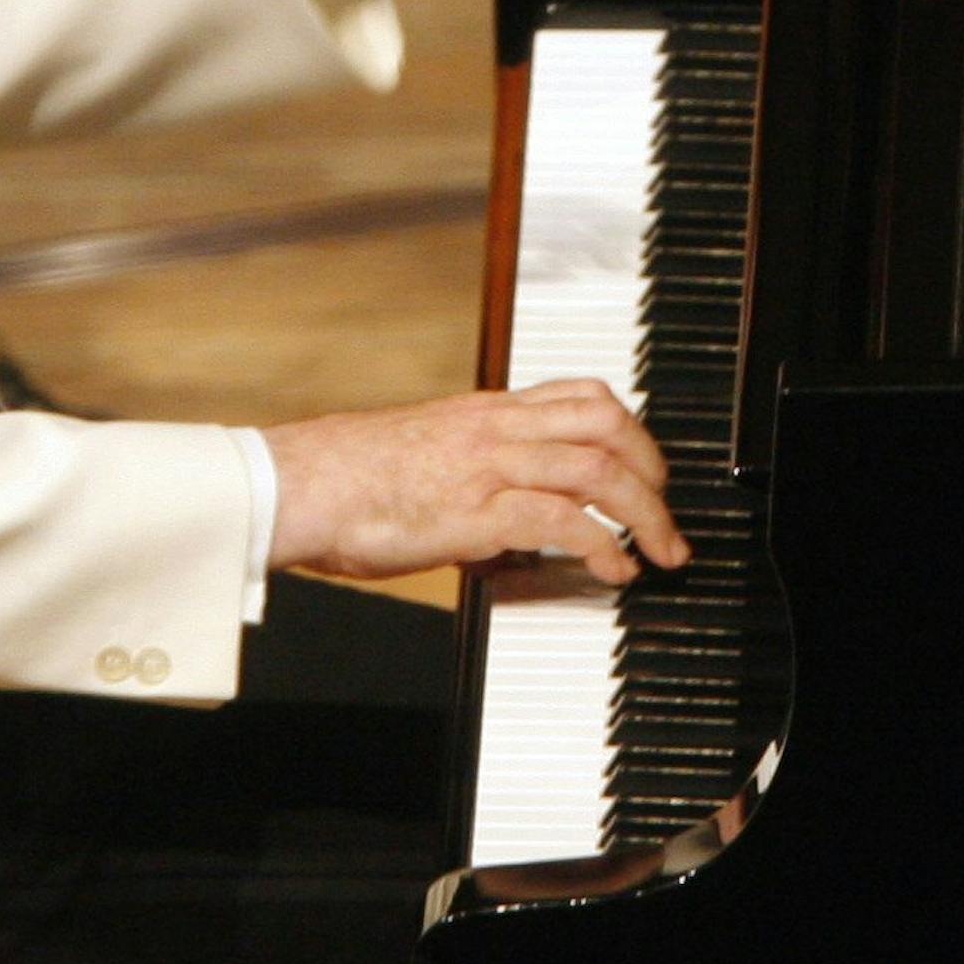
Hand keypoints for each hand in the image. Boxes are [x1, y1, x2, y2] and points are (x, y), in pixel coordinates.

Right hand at [263, 379, 685, 588]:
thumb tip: (504, 520)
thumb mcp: (425, 457)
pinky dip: (602, 545)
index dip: (632, 432)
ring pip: (598, 468)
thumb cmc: (347, 479)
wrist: (297, 485)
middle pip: (608, 425)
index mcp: (485, 412)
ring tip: (658, 552)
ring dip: (646, 514)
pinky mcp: (474, 510)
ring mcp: (487, 466)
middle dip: (654, 471)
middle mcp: (494, 429)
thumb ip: (474, 475)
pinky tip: (612, 568)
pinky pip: (561, 519)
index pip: (583, 396)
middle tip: (666, 517)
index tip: (648, 472)